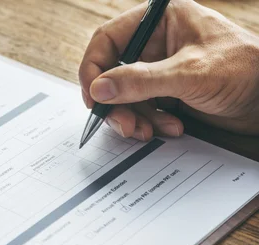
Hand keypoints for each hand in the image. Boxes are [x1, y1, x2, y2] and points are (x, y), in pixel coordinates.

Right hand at [79, 0, 258, 139]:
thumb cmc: (246, 70)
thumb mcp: (189, 74)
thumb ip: (141, 81)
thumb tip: (99, 89)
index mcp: (159, 21)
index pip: (108, 40)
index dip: (94, 70)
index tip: (93, 98)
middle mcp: (155, 42)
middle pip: (112, 72)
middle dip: (116, 103)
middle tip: (124, 124)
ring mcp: (160, 68)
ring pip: (124, 95)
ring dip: (134, 117)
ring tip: (151, 131)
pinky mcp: (167, 91)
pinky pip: (141, 107)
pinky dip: (149, 122)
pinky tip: (171, 127)